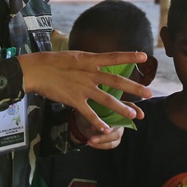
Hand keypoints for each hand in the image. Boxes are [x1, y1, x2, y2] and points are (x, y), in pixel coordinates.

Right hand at [18, 51, 151, 132]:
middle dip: (134, 88)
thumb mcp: (75, 56)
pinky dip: (98, 123)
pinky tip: (106, 130)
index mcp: (90, 60)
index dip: (129, 56)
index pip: (113, 57)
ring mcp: (83, 87)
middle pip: (116, 81)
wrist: (37, 70)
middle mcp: (89, 73)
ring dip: (121, 108)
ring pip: (107, 99)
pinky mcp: (74, 100)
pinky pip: (89, 114)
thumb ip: (89, 61)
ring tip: (133, 115)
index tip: (144, 56)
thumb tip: (100, 62)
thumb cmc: (54, 62)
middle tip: (149, 93)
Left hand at [70, 109, 138, 149]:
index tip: (140, 115)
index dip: (135, 110)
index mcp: (116, 105)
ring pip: (116, 136)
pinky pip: (111, 144)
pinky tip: (91, 143)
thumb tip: (95, 121)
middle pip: (120, 125)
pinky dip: (101, 145)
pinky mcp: (115, 139)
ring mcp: (119, 129)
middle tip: (93, 129)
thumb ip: (94, 110)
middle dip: (108, 129)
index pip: (129, 106)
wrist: (80, 122)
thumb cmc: (85, 109)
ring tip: (90, 140)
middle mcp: (121, 118)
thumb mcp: (88, 106)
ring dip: (102, 139)